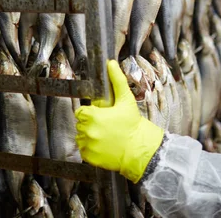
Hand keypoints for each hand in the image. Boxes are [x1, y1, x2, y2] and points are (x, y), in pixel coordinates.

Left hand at [75, 60, 163, 182]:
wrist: (140, 149)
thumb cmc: (133, 124)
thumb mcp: (126, 100)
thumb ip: (117, 80)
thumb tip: (111, 63)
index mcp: (92, 116)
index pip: (80, 112)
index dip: (89, 113)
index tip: (99, 115)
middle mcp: (87, 131)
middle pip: (81, 124)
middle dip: (91, 124)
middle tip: (106, 125)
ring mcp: (88, 146)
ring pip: (81, 137)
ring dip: (89, 136)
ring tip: (105, 136)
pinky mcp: (90, 158)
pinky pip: (84, 150)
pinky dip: (91, 148)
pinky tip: (104, 145)